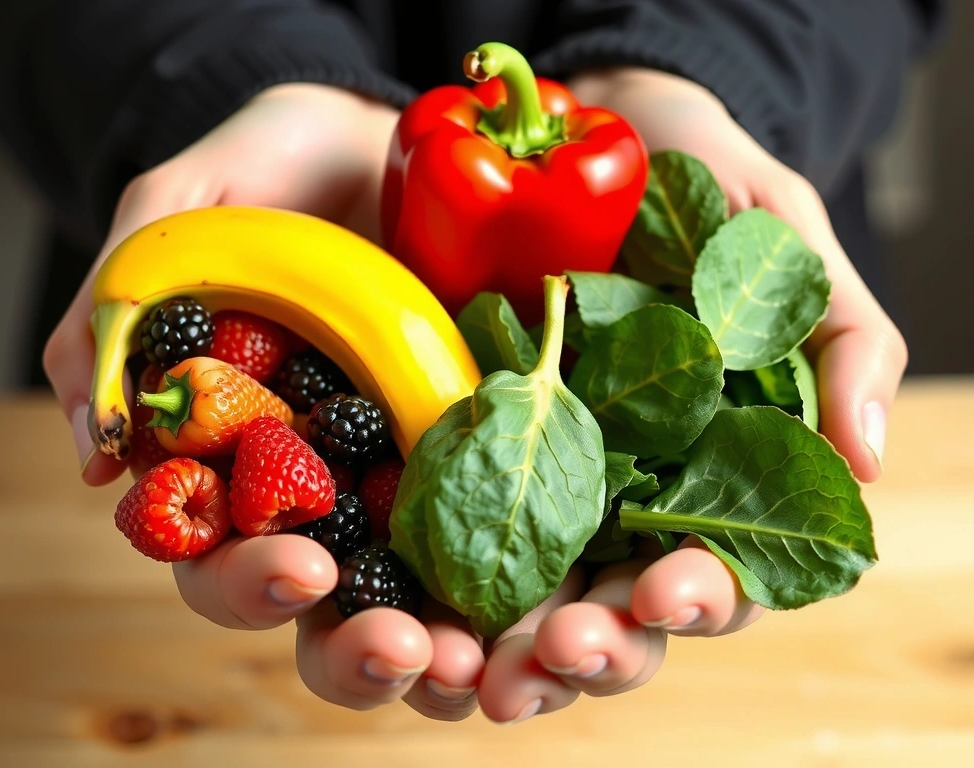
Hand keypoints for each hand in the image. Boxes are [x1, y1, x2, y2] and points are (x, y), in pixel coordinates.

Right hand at [43, 83, 489, 718]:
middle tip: (398, 645)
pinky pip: (498, 539)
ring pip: (409, 600)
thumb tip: (95, 457)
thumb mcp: (195, 205)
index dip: (246, 579)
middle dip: (351, 644)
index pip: (218, 552)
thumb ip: (127, 302)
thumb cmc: (288, 169)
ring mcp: (406, 477)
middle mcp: (318, 484)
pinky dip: (516, 587)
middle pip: (318, 603)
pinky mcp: (484, 458)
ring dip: (437, 650)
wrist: (399, 143)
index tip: (298, 567)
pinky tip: (545, 612)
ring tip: (472, 660)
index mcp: (236, 450)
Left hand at [471, 65, 909, 724]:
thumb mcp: (782, 237)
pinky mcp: (452, 441)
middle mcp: (616, 492)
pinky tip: (394, 607)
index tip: (670, 590)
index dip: (701, 596)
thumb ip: (840, 339)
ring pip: (518, 599)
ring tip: (472, 670)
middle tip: (555, 654)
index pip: (715, 570)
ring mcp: (529, 473)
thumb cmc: (701, 178)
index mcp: (704, 468)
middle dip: (591, 647)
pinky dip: (414, 581)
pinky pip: (431, 528)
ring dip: (499, 649)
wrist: (587, 123)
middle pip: (610, 611)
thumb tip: (864, 460)